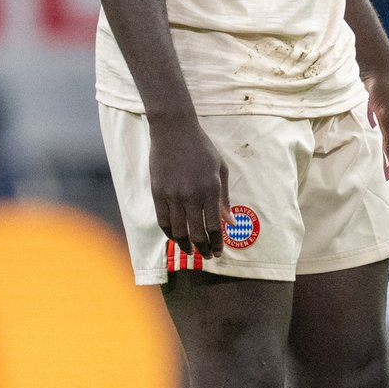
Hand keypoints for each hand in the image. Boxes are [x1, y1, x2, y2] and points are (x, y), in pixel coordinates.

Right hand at [147, 115, 228, 258]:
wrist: (174, 131)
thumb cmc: (202, 149)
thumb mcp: (221, 170)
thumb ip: (224, 199)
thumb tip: (231, 223)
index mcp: (210, 190)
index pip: (214, 227)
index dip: (216, 244)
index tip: (218, 253)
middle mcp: (191, 195)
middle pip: (196, 233)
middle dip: (203, 249)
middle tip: (207, 256)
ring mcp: (172, 194)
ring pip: (177, 230)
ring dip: (185, 244)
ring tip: (191, 250)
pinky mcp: (157, 192)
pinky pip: (162, 220)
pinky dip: (169, 232)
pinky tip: (175, 237)